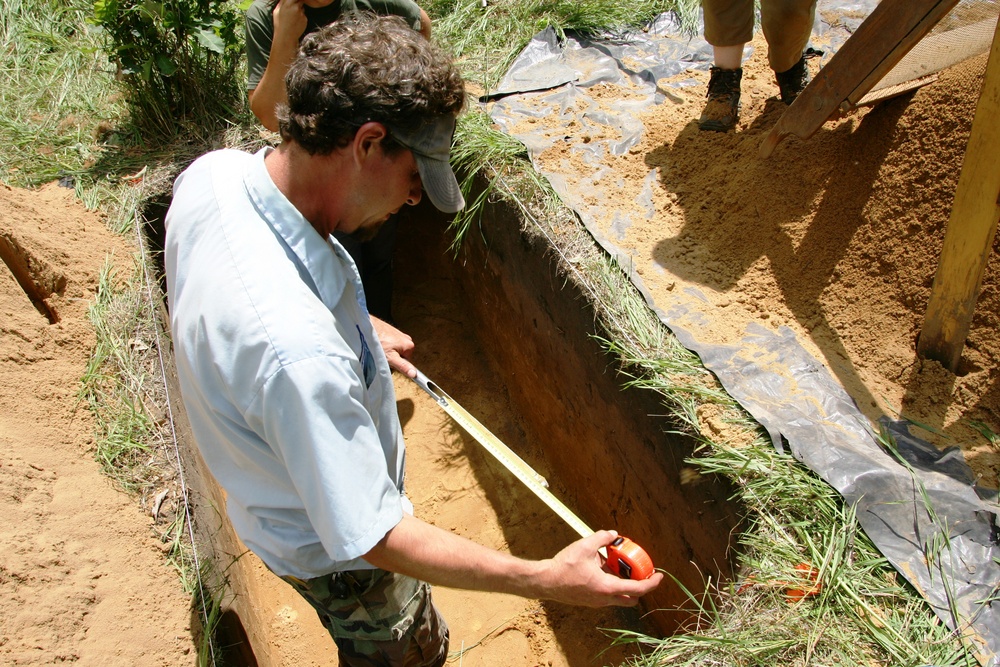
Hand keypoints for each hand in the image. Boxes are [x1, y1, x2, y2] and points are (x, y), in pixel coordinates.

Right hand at [271, 0, 307, 48]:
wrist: (286, 37)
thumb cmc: (279, 24)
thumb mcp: (277, 11)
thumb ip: (282, 3)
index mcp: (287, 4)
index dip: (293, 0)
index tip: (292, 3)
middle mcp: (295, 7)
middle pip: (299, 1)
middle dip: (297, 4)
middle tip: (292, 11)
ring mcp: (301, 13)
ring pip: (302, 8)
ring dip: (299, 11)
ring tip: (292, 19)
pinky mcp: (305, 19)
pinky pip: (304, 16)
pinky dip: (301, 18)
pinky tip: (295, 23)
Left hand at [371, 316, 416, 377]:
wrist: (368, 327)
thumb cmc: (379, 341)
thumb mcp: (391, 358)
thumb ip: (403, 366)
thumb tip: (414, 374)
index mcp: (409, 345)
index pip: (406, 362)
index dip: (397, 364)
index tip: (390, 362)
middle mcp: (407, 339)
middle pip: (401, 356)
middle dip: (392, 358)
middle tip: (384, 356)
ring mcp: (400, 335)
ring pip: (395, 350)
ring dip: (388, 352)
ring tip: (381, 349)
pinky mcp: (392, 332)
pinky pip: (391, 344)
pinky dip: (385, 346)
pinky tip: (380, 344)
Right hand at [543, 531, 662, 606]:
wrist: (546, 581)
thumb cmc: (564, 566)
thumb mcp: (585, 547)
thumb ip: (602, 538)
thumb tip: (613, 534)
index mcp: (607, 587)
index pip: (638, 589)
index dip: (652, 583)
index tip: (660, 576)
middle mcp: (604, 599)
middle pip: (631, 598)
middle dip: (639, 586)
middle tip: (638, 571)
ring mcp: (597, 602)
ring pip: (618, 596)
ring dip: (622, 583)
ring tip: (616, 565)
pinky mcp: (590, 601)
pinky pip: (607, 595)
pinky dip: (610, 584)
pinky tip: (600, 568)